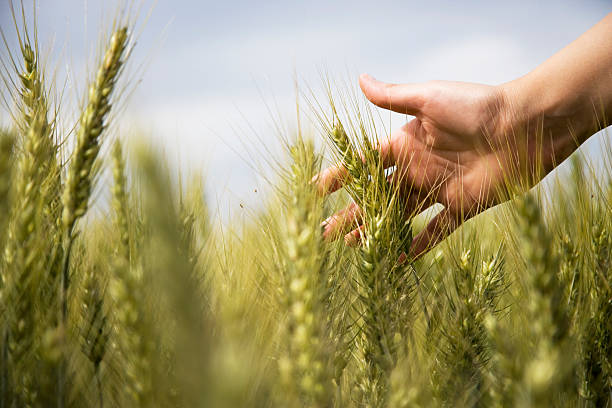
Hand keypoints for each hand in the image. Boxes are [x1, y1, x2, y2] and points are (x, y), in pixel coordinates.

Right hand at [318, 74, 515, 257]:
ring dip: (377, 231)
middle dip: (351, 213)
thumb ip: (394, 96)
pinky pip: (438, 231)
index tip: (316, 190)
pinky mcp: (461, 207)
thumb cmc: (477, 107)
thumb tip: (360, 79)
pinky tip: (401, 260)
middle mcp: (418, 168)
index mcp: (406, 143)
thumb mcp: (429, 98)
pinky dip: (421, 245)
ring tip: (353, 248)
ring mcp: (438, 189)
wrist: (526, 127)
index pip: (364, 164)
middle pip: (376, 196)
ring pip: (399, 215)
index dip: (340, 176)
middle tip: (326, 232)